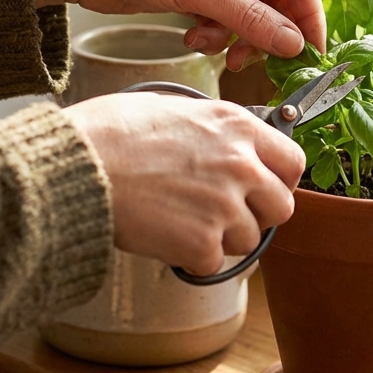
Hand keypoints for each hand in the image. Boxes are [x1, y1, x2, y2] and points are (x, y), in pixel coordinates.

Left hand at [33, 0, 325, 68]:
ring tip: (211, 48)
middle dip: (265, 31)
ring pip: (250, 12)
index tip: (310, 51)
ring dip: (236, 36)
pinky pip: (225, 18)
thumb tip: (293, 43)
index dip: (307, 14)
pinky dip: (215, 34)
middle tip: (252, 59)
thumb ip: (248, 17)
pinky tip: (192, 38)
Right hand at [62, 92, 304, 274]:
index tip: (265, 186)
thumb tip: (227, 144)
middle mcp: (241, 165)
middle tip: (223, 213)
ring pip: (250, 240)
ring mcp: (225, 206)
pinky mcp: (203, 243)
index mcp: (237, 126)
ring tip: (182, 221)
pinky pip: (215, 263)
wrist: (79, 166)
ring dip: (222, 238)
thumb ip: (214, 132)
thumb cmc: (110, 132)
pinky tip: (166, 237)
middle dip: (257, 215)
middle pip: (282, 207)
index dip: (280, 179)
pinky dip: (192, 258)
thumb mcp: (175, 110)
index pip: (293, 161)